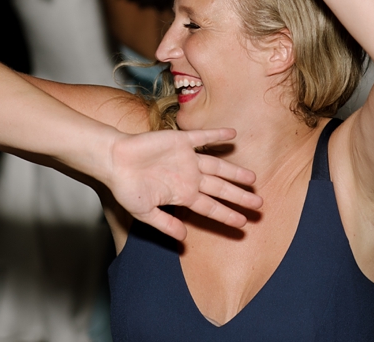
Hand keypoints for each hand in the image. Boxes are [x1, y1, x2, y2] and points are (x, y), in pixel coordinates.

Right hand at [107, 127, 262, 239]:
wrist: (114, 160)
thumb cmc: (125, 187)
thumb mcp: (144, 212)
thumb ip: (165, 224)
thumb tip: (184, 239)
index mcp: (182, 195)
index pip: (210, 207)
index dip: (227, 215)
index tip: (244, 223)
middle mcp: (189, 177)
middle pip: (220, 188)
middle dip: (240, 197)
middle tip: (260, 204)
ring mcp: (187, 159)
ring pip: (218, 166)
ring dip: (235, 171)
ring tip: (253, 178)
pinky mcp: (181, 141)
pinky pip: (203, 138)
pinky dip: (218, 136)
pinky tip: (233, 134)